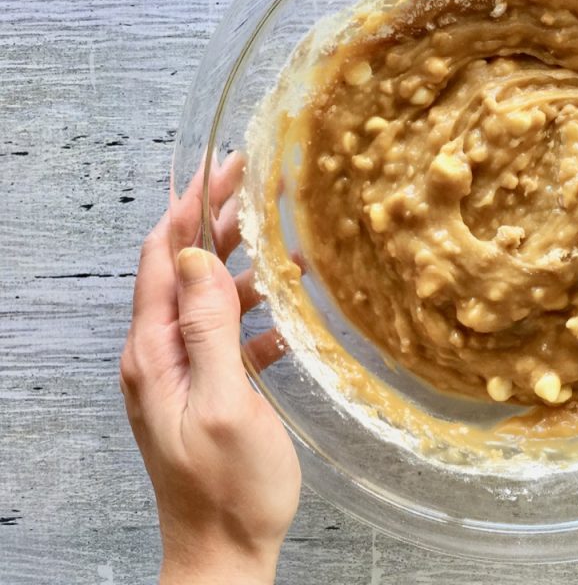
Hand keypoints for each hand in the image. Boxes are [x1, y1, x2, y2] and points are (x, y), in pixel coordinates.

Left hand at [120, 154, 300, 583]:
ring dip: (241, 266)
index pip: (164, 258)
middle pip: (183, 270)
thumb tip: (200, 260)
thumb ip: (207, 330)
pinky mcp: (210, 391)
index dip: (191, 207)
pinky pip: (228, 336)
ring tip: (281, 239)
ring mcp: (183, 374)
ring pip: (208, 299)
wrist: (224, 553)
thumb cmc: (228, 488)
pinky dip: (256, 314)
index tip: (224, 167)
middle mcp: (160, 356)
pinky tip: (289, 312)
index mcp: (153, 353)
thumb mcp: (222, 403)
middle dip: (216, 222)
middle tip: (256, 184)